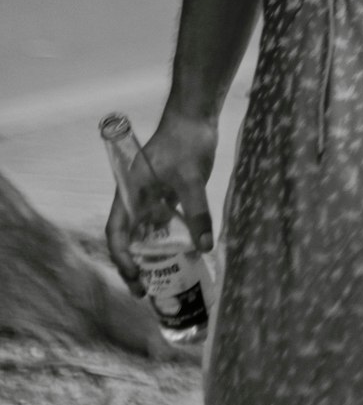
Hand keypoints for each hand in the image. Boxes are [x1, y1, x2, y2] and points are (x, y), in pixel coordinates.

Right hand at [105, 111, 217, 294]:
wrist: (196, 113)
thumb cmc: (186, 141)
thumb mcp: (191, 178)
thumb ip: (197, 211)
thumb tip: (204, 247)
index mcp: (130, 192)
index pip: (117, 232)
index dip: (122, 258)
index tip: (135, 278)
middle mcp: (137, 197)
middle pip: (129, 237)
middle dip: (134, 265)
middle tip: (147, 291)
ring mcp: (153, 194)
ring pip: (146, 231)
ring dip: (151, 254)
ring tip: (163, 280)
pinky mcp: (169, 191)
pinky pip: (165, 221)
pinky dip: (169, 238)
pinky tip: (183, 252)